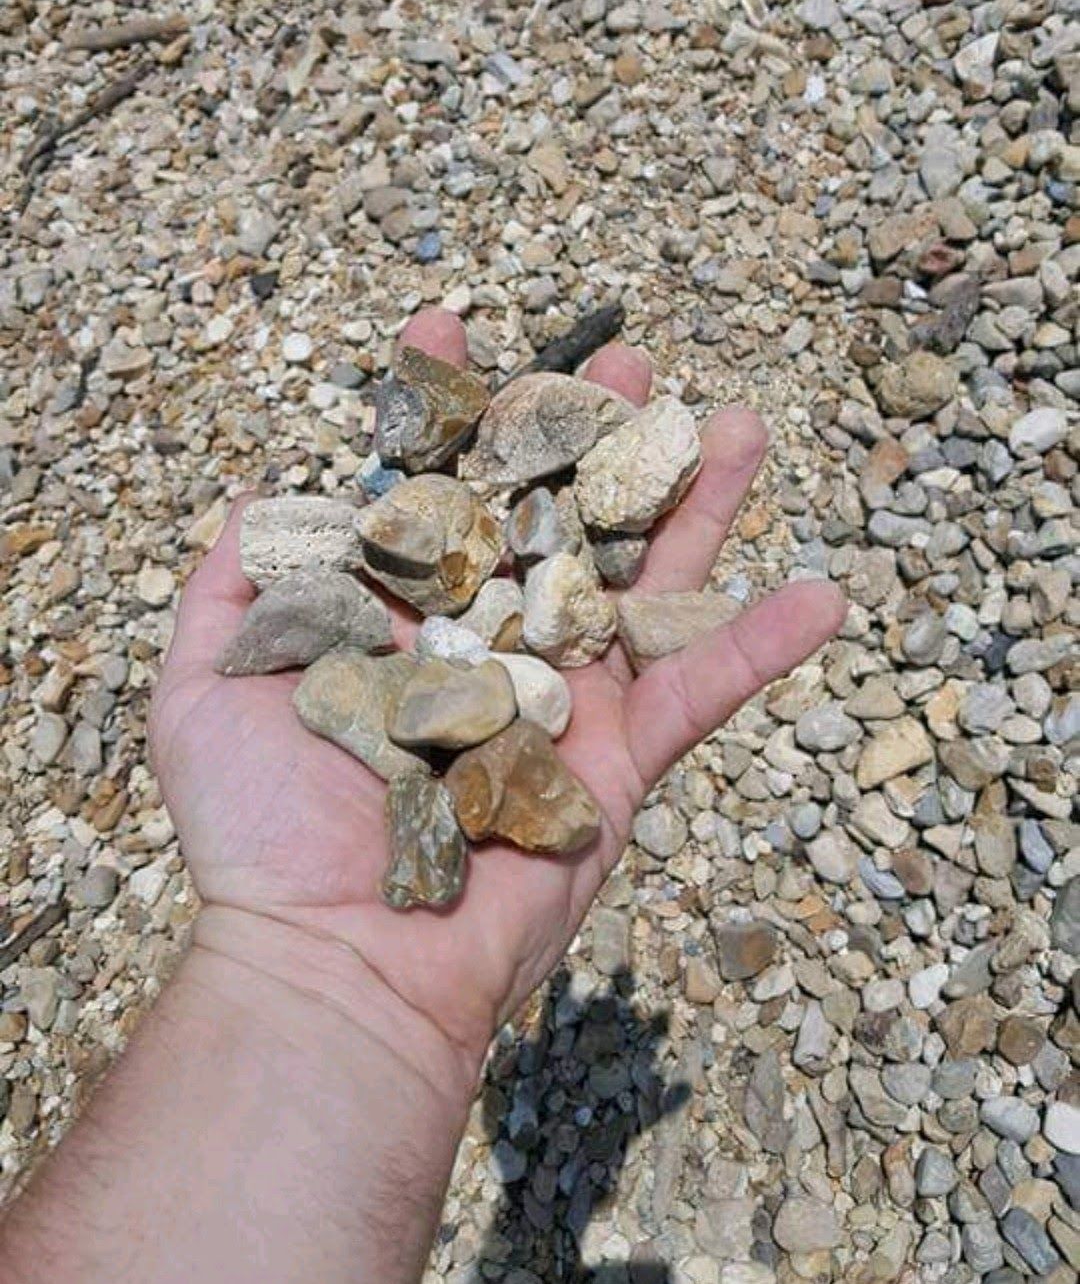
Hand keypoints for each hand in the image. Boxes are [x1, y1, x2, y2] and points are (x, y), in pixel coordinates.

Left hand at [150, 309, 844, 1070]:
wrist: (336, 957)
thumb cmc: (261, 833)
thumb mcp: (204, 690)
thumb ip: (232, 588)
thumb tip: (252, 497)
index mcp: (392, 616)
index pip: (424, 490)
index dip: (438, 410)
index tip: (446, 326)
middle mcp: (482, 642)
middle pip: (552, 515)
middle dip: (591, 434)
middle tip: (632, 358)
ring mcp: (557, 698)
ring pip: (638, 581)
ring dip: (692, 503)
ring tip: (733, 422)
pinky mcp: (616, 762)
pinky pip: (700, 693)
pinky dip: (760, 646)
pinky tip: (822, 593)